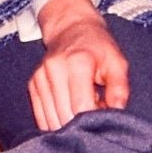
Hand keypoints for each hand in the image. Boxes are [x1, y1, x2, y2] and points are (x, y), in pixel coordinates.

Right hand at [29, 0, 129, 130]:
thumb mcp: (117, 62)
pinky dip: (56, 121)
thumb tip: (116, 113)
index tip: (103, 112)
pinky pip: (41, 117)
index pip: (81, 107)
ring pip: (52, 120)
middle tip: (95, 110)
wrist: (71, 28)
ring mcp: (40, 78)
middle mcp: (54, 70)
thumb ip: (119, 89)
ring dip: (68, 123)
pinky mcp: (32, 85)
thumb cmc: (97, 47)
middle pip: (65, 116)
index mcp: (77, 62)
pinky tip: (68, 109)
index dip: (94, 118)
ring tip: (82, 107)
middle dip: (82, 124)